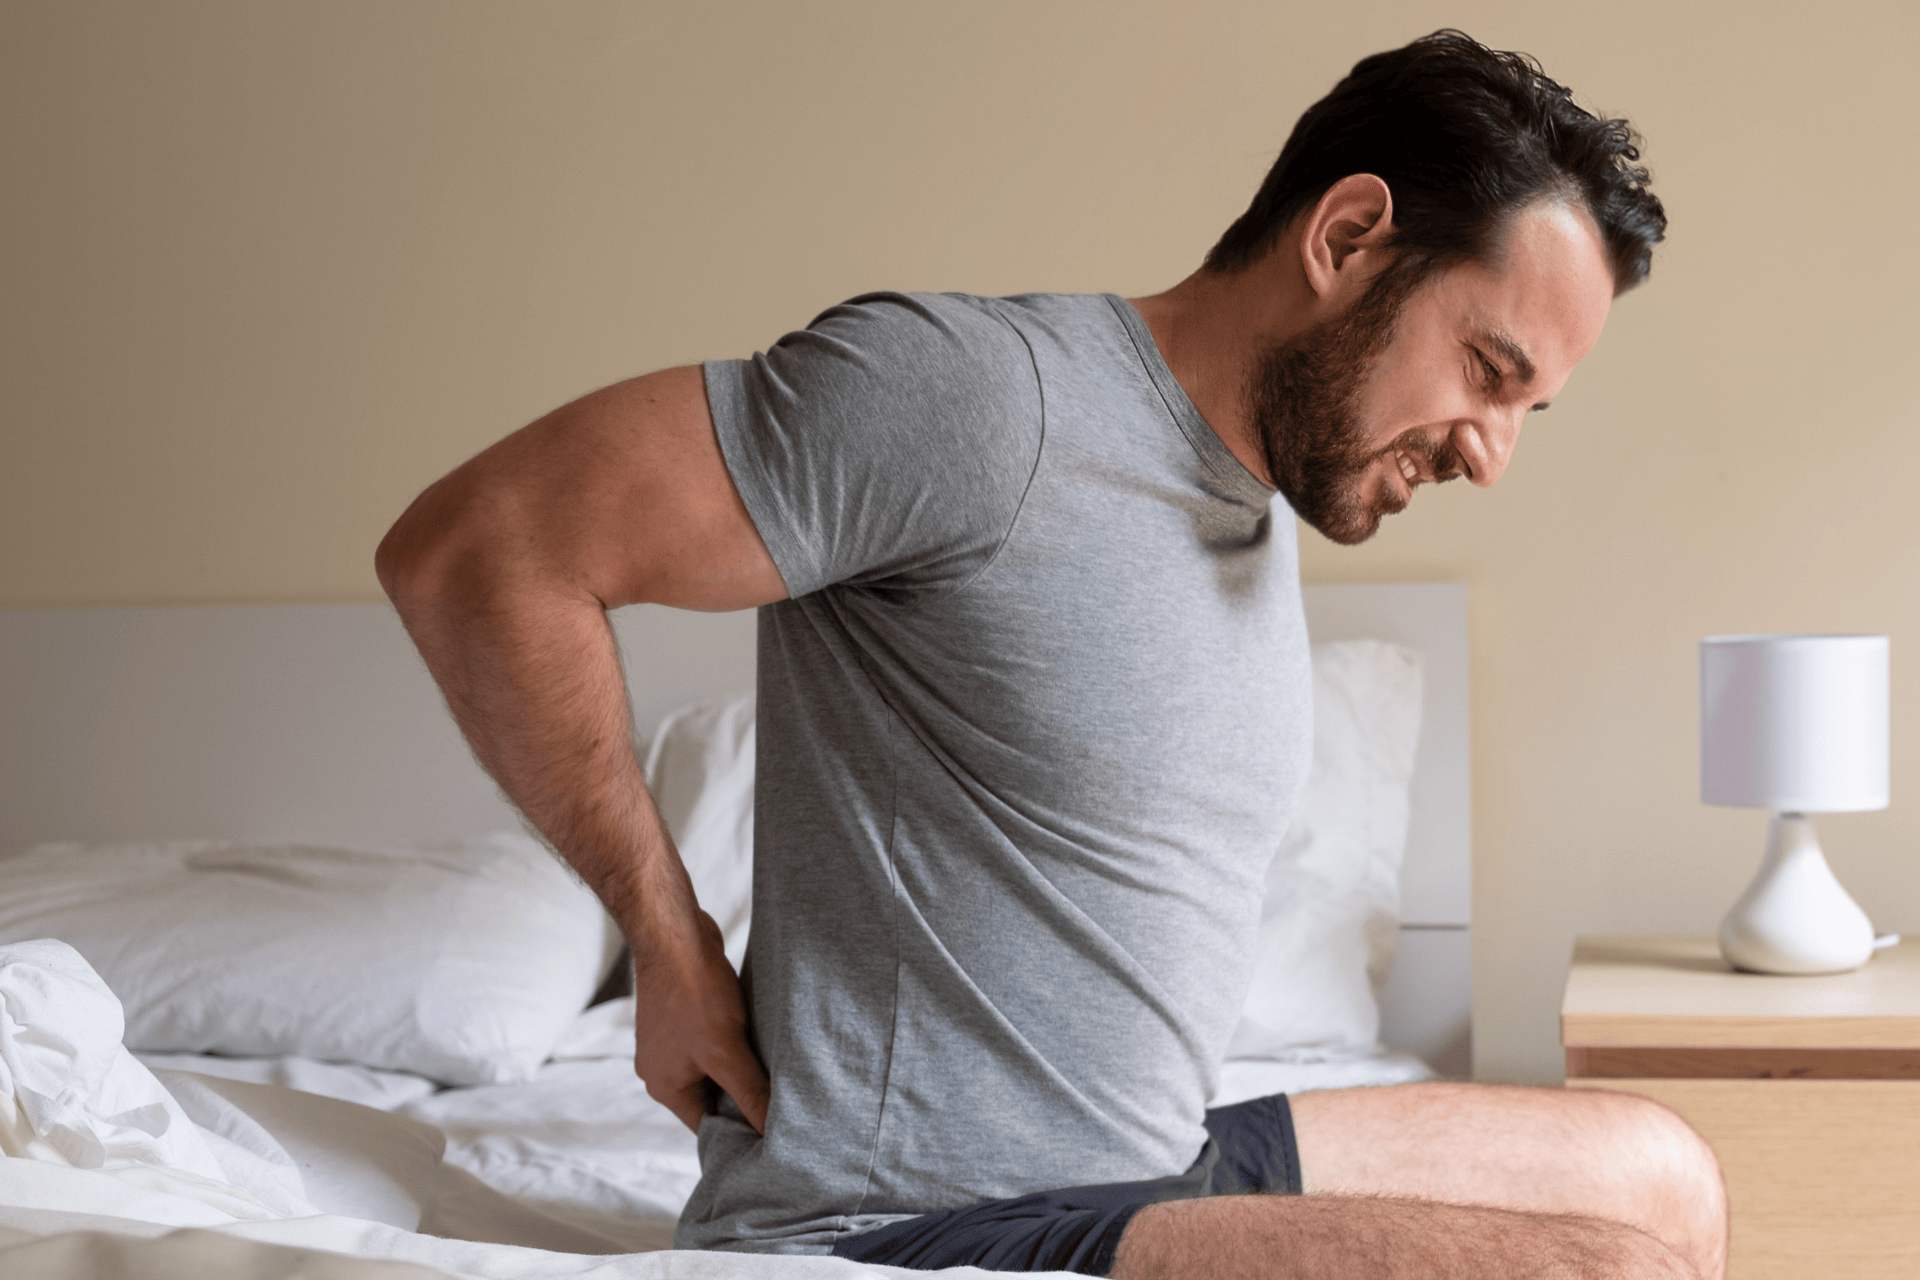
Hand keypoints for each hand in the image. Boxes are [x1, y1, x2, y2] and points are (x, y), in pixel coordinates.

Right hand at [631, 906, 770, 1135]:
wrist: (675, 934)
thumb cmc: (695, 993)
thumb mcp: (727, 1051)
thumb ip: (750, 1093)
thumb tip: (773, 1133)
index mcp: (664, 1087)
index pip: (707, 1127)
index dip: (741, 1133)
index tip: (775, 1134)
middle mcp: (663, 1069)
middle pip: (712, 1099)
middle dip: (745, 1097)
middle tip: (783, 1099)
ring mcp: (672, 1043)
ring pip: (716, 1070)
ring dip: (743, 1069)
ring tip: (775, 1066)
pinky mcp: (685, 1019)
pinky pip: (715, 1044)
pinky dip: (736, 1045)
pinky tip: (760, 1037)